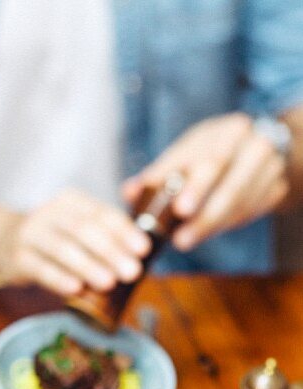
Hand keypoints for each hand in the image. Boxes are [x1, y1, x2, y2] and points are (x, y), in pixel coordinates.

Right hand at [0, 189, 150, 296]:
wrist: (2, 240)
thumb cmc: (52, 240)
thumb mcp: (75, 230)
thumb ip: (102, 240)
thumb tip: (139, 261)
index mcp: (72, 202)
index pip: (101, 214)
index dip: (124, 231)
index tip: (144, 250)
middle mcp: (50, 212)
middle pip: (84, 230)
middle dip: (111, 252)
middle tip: (132, 272)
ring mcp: (31, 233)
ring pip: (63, 248)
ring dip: (88, 266)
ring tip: (109, 283)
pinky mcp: (17, 257)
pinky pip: (40, 268)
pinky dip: (59, 278)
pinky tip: (75, 289)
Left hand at [123, 113, 289, 251]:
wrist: (254, 150)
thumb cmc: (209, 153)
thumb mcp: (185, 153)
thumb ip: (158, 173)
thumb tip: (129, 192)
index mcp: (232, 131)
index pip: (214, 160)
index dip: (197, 186)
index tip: (179, 210)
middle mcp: (257, 146)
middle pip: (232, 187)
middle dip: (205, 216)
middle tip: (180, 240)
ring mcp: (271, 169)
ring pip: (241, 206)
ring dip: (211, 227)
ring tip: (184, 241)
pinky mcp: (276, 190)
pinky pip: (250, 214)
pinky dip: (226, 226)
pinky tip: (205, 232)